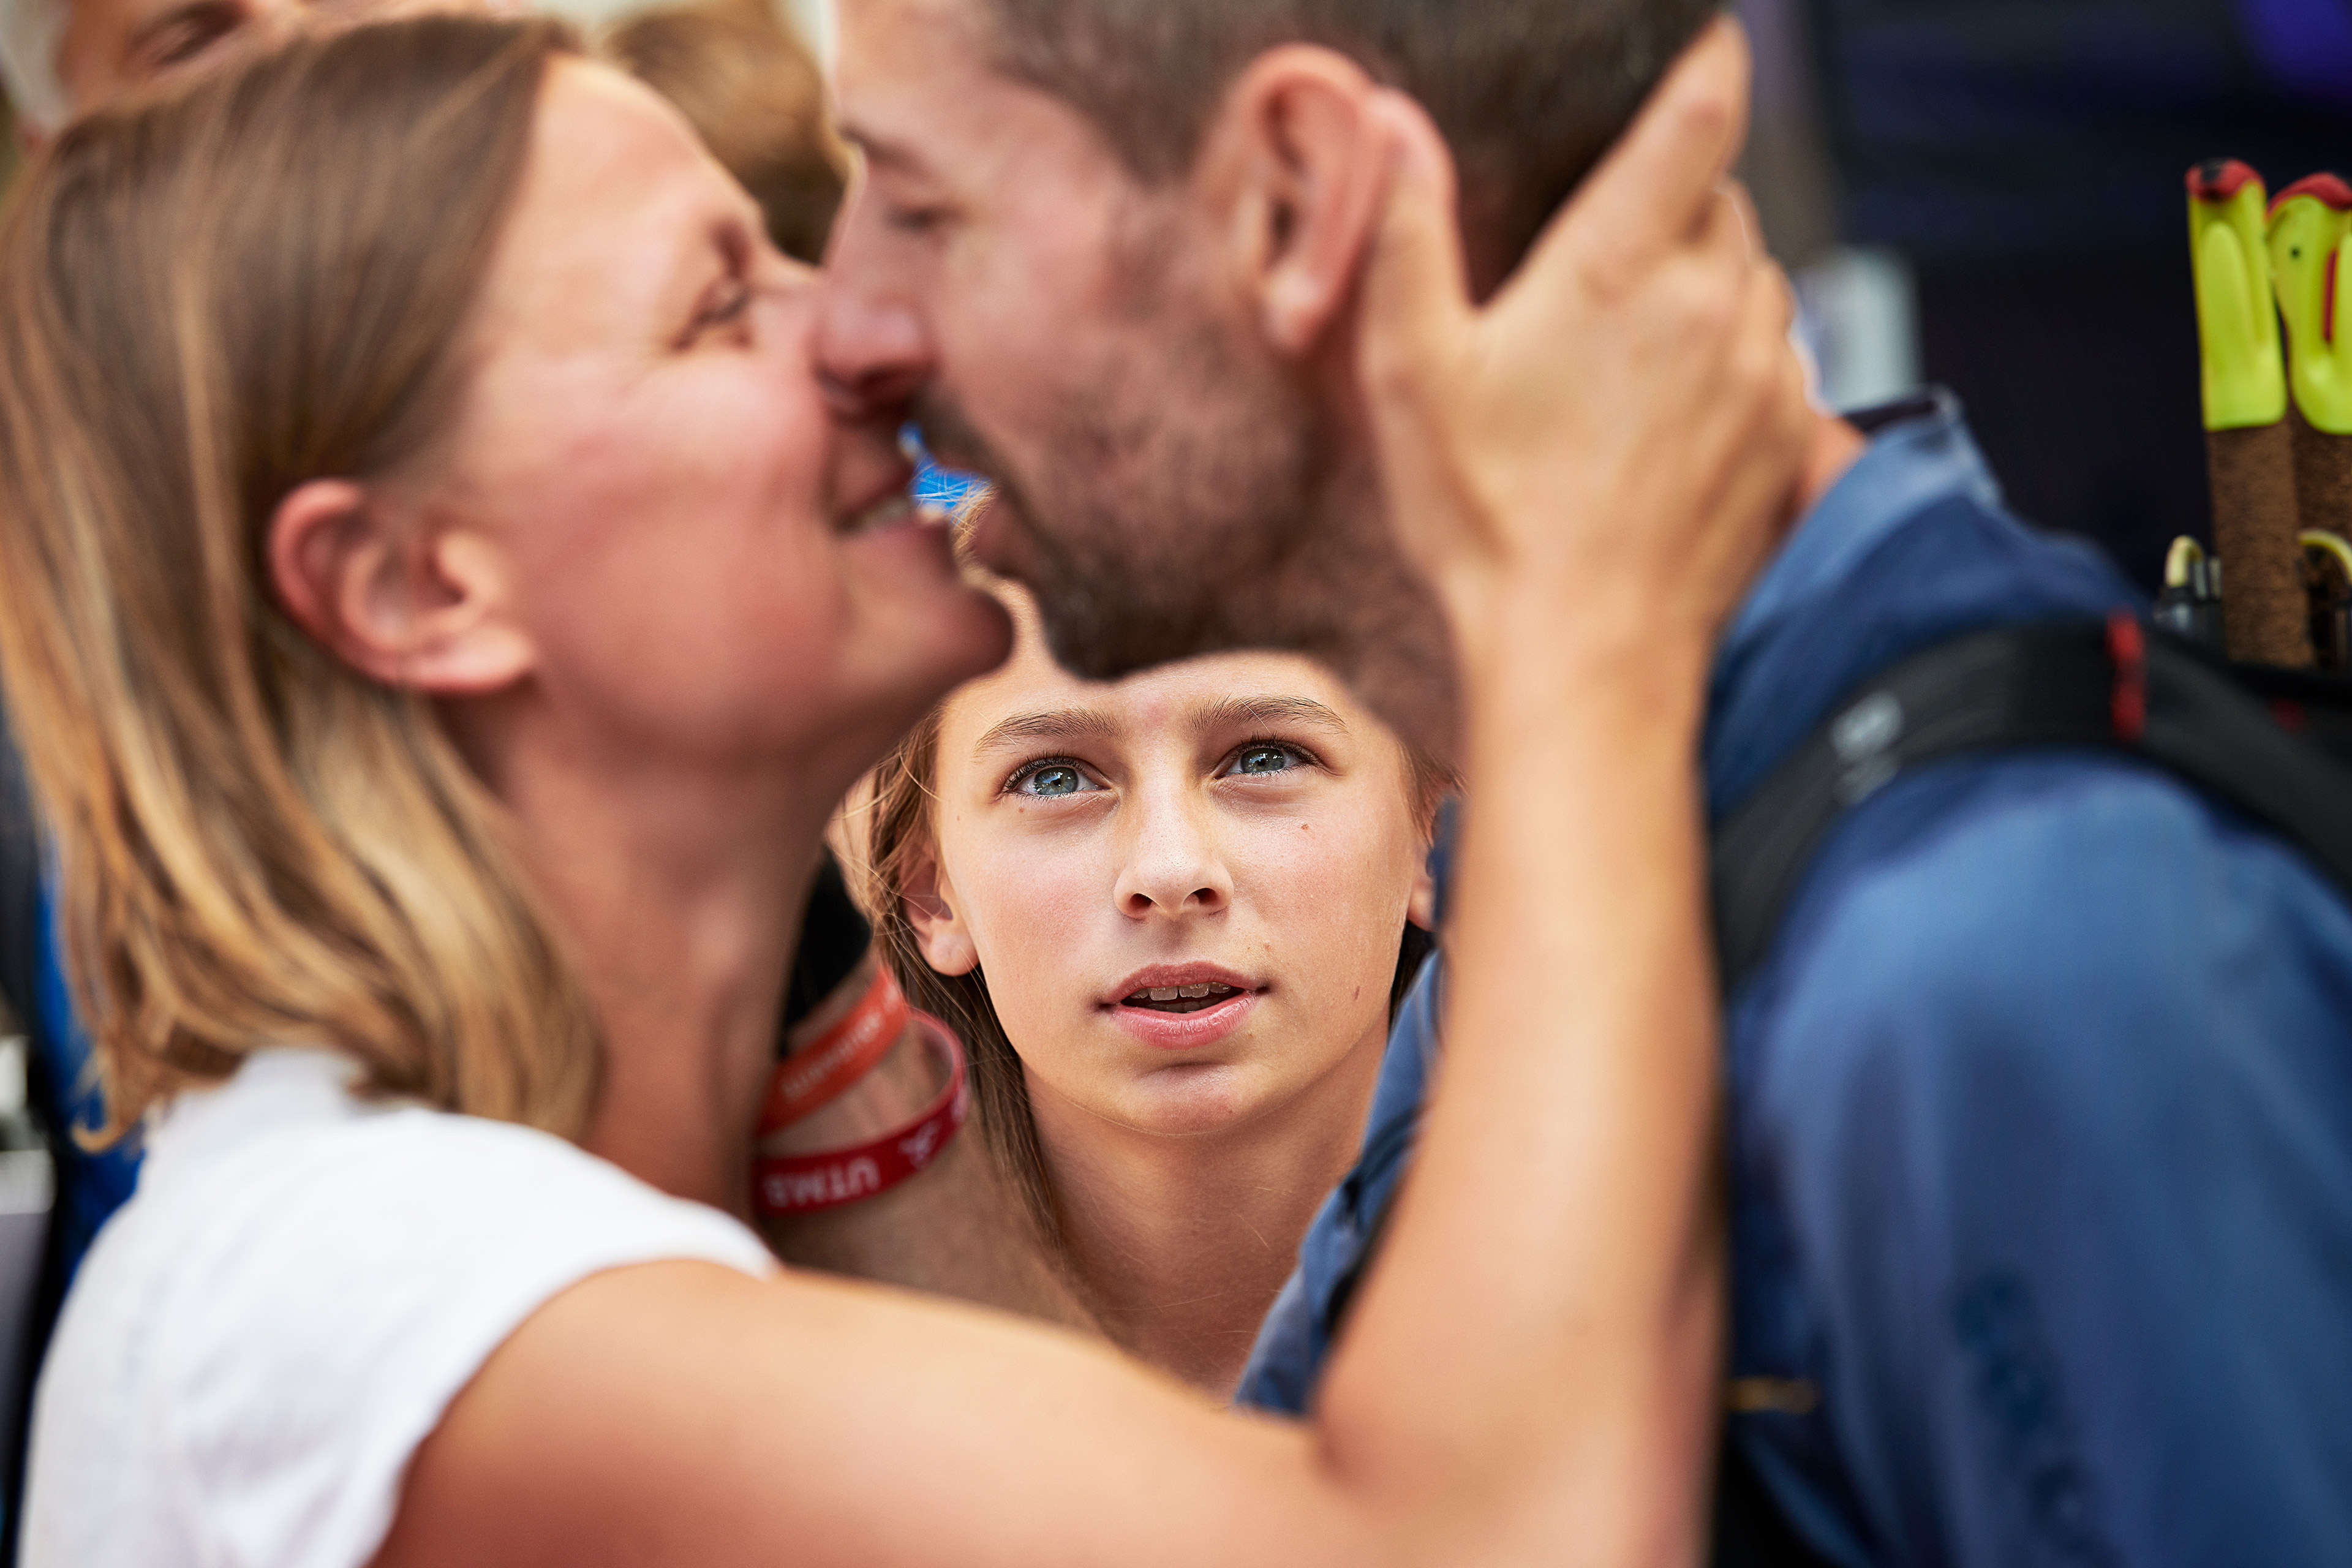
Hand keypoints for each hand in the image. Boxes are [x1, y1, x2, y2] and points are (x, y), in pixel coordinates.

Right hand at [1357, 17, 1810, 683]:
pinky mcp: (1788, 438)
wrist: (1584, 651)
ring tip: (1637, 340)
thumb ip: (1408, 234)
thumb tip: (1389, 120)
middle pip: (1724, 200)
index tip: (1710, 38)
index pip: (1699, 115)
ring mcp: (1762, 372)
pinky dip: (1739, 355)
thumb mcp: (1410, 373)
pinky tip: (1677, 408)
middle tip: (1611, 250)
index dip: (1709, 59)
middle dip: (1678, 201)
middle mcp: (1711, 302)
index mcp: (1620, 267)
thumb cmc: (1488, 520)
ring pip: (1758, 275)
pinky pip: (1781, 356)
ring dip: (1711, 280)